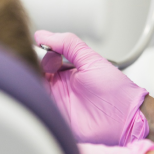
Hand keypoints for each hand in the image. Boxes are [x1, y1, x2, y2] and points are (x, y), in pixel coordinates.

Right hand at [35, 31, 148, 145]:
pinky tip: (30, 91)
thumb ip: (69, 44)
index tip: (35, 46)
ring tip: (29, 74)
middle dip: (29, 64)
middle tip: (31, 61)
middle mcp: (58, 85)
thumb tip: (43, 34)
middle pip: (34, 72)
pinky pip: (35, 109)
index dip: (37, 51)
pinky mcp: (54, 119)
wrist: (126, 118)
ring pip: (31, 88)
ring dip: (27, 80)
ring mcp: (55, 102)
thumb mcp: (91, 60)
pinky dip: (29, 100)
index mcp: (66, 69)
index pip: (42, 57)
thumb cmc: (115, 91)